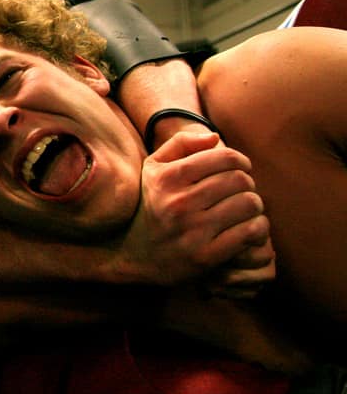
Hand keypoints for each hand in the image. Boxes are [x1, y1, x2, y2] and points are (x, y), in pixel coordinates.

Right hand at [117, 131, 273, 291]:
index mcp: (167, 178)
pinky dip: (258, 229)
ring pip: (248, 204)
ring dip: (254, 206)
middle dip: (247, 184)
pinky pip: (249, 232)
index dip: (240, 160)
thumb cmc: (152, 206)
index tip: (240, 169)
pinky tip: (250, 229)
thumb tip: (214, 137)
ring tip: (245, 210)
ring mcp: (192, 231)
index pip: (224, 158)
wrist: (135, 255)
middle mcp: (178, 203)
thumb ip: (180, 144)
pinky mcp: (205, 256)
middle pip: (239, 180)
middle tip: (241, 192)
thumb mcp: (154, 170)